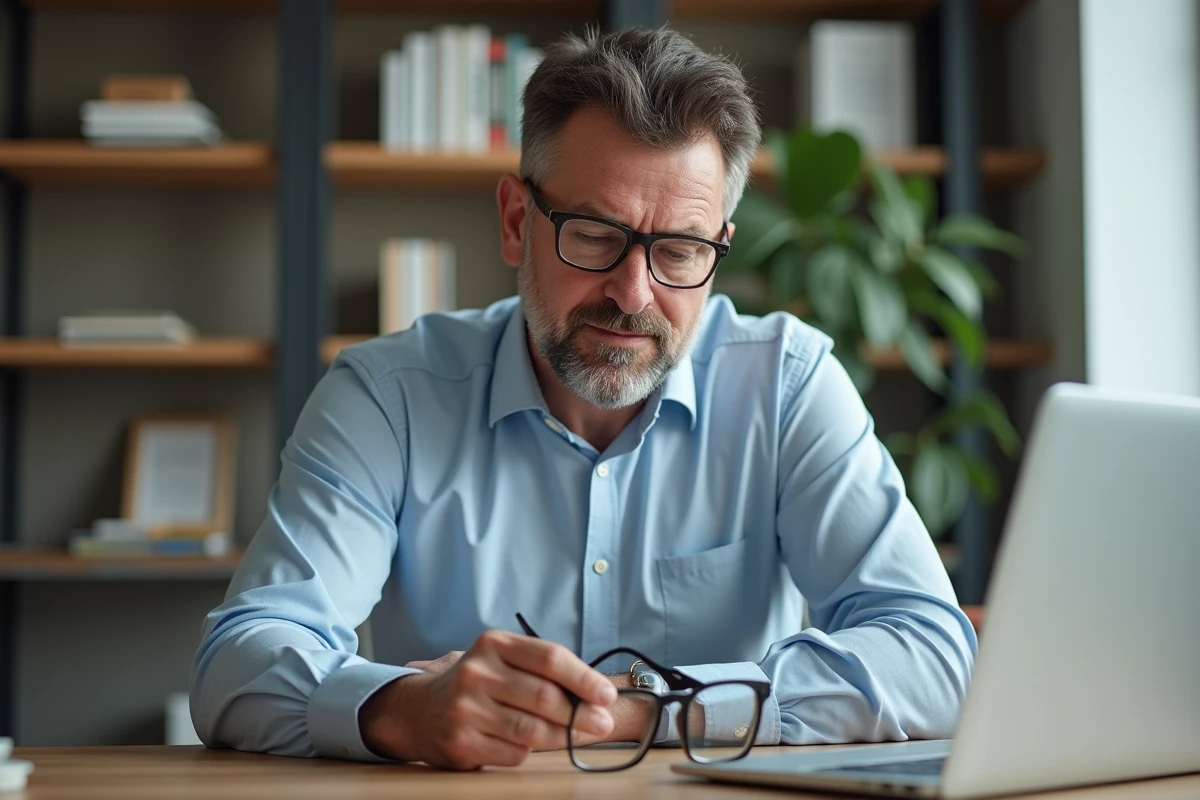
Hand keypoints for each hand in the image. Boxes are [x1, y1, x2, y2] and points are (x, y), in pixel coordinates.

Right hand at [359, 630, 616, 769]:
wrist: (421, 710)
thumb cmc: (479, 683)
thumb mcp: (504, 660)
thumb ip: (543, 671)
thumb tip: (595, 697)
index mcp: (493, 644)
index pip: (549, 657)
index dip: (584, 678)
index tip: (607, 695)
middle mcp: (477, 672)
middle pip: (544, 696)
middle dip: (581, 713)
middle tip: (603, 722)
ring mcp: (466, 709)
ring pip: (532, 730)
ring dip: (565, 736)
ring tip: (582, 735)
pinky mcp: (461, 742)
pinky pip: (514, 754)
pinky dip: (530, 752)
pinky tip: (530, 745)